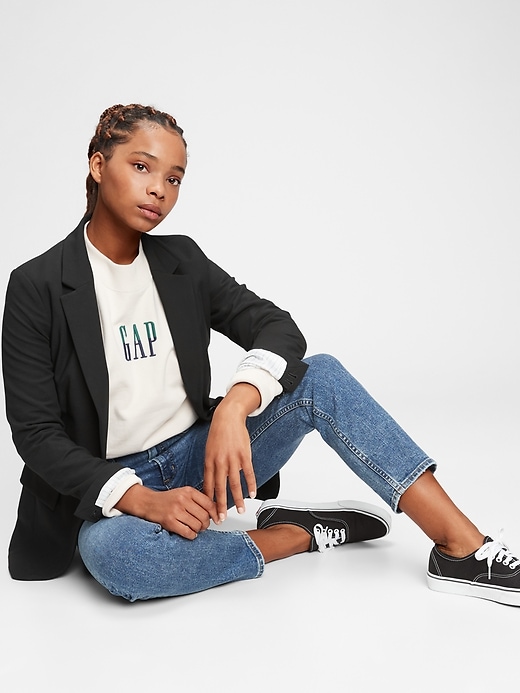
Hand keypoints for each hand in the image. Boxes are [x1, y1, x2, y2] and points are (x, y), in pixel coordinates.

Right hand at [115, 484, 218, 539]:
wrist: (148, 502)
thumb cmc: (168, 499)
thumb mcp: (184, 493)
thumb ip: (198, 499)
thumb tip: (216, 510)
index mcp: (188, 491)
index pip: (209, 504)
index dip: (215, 513)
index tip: (217, 519)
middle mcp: (183, 500)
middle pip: (204, 516)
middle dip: (206, 524)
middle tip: (203, 525)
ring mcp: (176, 511)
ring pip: (197, 525)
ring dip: (198, 530)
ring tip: (195, 528)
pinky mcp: (170, 522)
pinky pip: (188, 532)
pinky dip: (192, 535)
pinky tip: (190, 533)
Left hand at [203, 383, 259, 519]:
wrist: (227, 417)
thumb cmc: (218, 434)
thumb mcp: (209, 450)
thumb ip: (211, 467)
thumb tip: (211, 484)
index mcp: (209, 462)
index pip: (208, 486)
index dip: (209, 501)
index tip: (210, 512)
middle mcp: (220, 462)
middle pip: (220, 488)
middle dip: (221, 505)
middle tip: (221, 519)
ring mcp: (233, 459)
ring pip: (235, 483)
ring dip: (238, 499)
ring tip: (241, 510)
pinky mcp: (244, 455)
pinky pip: (248, 473)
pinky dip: (251, 484)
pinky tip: (253, 494)